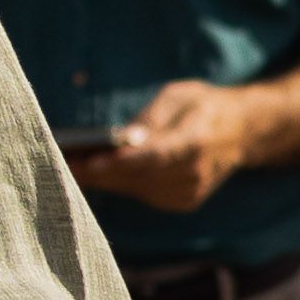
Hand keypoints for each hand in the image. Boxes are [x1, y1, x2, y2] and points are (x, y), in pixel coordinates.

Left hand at [72, 79, 253, 212]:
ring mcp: (186, 194)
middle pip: (134, 177)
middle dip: (93, 169)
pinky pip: (138, 193)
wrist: (243, 133)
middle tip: (56, 158)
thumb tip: (120, 139)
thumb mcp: (178, 97)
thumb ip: (150, 120)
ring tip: (62, 163)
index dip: (120, 163)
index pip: (153, 158)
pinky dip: (115, 182)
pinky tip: (88, 171)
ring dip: (98, 178)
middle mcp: (192, 175)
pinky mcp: (179, 203)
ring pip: (131, 188)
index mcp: (196, 143)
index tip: (89, 161)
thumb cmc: (203, 107)